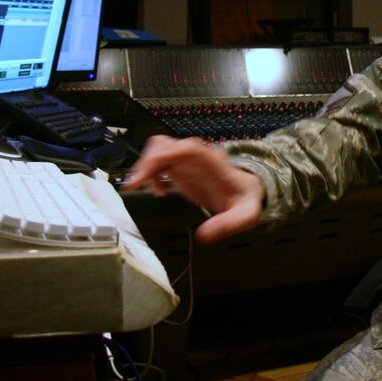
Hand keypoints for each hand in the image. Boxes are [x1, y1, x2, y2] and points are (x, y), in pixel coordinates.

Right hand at [123, 136, 264, 243]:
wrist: (246, 191)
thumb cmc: (245, 198)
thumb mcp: (246, 214)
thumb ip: (228, 224)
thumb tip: (204, 235)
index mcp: (213, 163)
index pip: (188, 149)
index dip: (168, 154)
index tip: (151, 168)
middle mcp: (197, 158)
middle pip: (167, 145)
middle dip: (148, 162)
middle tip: (135, 184)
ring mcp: (187, 161)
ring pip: (159, 150)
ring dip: (146, 167)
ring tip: (141, 187)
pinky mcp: (180, 168)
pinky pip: (159, 162)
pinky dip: (151, 174)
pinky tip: (158, 191)